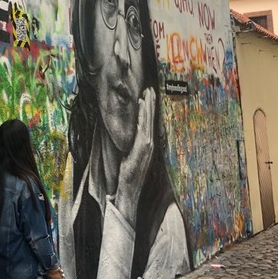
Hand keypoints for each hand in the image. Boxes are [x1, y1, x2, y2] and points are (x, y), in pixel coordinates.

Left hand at [115, 87, 154, 226]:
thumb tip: (127, 136)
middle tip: (150, 88)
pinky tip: (142, 105)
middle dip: (151, 104)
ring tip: (147, 92)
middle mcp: (149, 144)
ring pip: (148, 121)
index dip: (149, 110)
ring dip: (148, 106)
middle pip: (151, 120)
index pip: (149, 124)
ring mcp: (147, 146)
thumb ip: (131, 145)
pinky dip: (143, 116)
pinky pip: (143, 128)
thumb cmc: (127, 174)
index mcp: (147, 145)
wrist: (128, 190)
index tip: (148, 96)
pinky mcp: (142, 149)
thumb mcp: (129, 156)